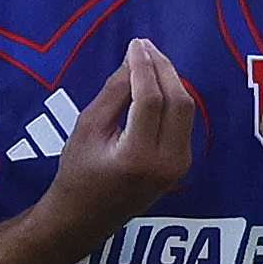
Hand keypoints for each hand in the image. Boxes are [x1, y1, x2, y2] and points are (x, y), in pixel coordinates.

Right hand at [38, 40, 195, 243]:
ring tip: (150, 59)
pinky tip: (158, 84)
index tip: (135, 44)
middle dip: (163, 68)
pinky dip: (173, 99)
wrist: (84, 219)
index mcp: (138, 155)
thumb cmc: (76, 174)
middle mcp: (166, 162)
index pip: (151, 99)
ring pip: (186, 110)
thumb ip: (113, 93)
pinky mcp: (181, 166)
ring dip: (171, 81)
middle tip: (145, 46)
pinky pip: (184, 123)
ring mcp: (178, 167)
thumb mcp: (87, 128)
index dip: (144, 66)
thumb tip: (133, 61)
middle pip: (177, 101)